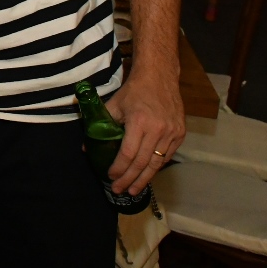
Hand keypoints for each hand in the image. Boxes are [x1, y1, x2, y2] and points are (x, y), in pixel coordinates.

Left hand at [104, 71, 184, 195]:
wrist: (160, 76)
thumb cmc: (135, 90)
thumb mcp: (114, 104)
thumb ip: (100, 124)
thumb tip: (86, 145)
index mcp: (139, 122)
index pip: (128, 154)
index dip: (118, 168)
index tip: (110, 176)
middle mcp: (158, 130)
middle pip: (142, 163)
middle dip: (129, 180)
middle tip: (119, 190)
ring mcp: (171, 133)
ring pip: (156, 163)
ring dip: (144, 179)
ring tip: (133, 190)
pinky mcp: (180, 134)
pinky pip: (167, 156)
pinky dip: (155, 167)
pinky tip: (147, 174)